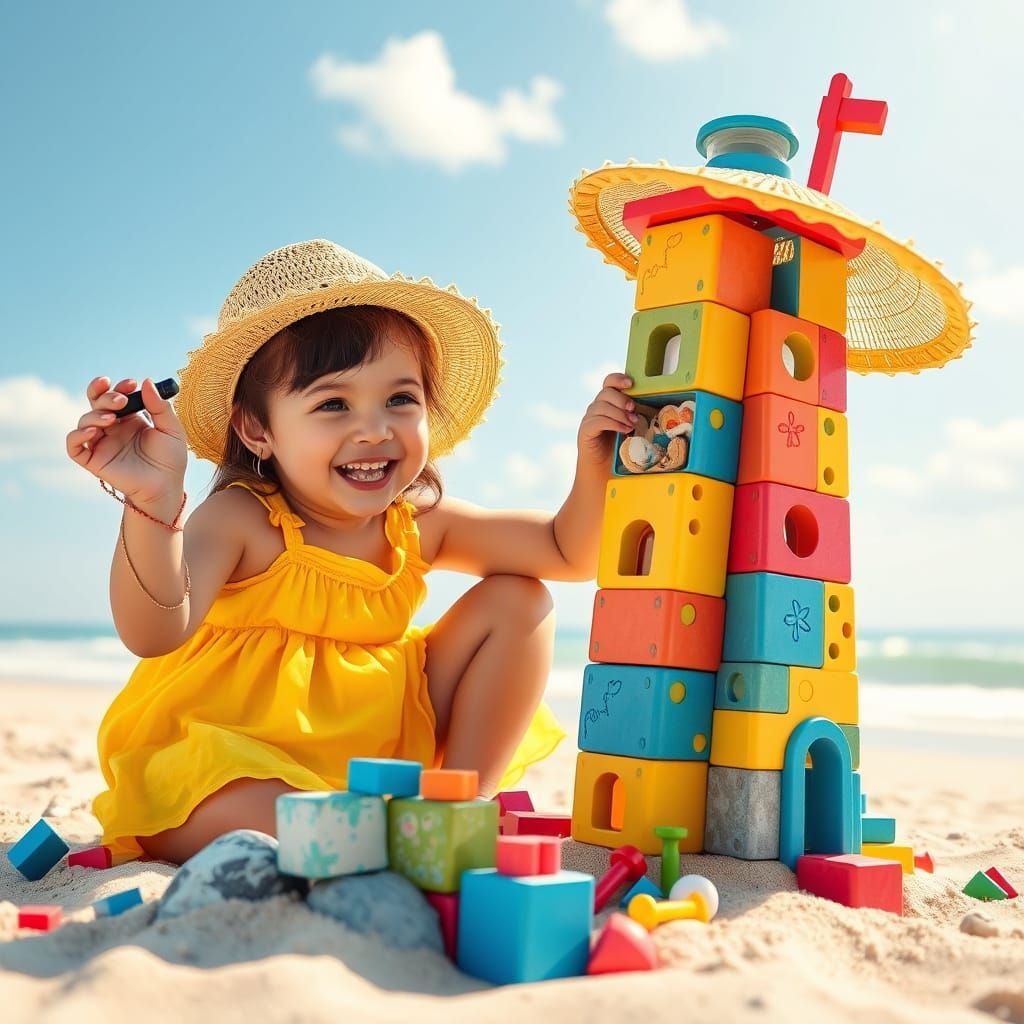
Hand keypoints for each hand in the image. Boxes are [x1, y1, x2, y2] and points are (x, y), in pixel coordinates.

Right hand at [66, 376, 188, 511]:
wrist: (166, 487)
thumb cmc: (170, 460)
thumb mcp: (171, 430)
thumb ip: (160, 407)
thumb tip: (147, 381)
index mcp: (130, 419)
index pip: (116, 396)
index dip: (118, 387)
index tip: (130, 384)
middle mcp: (113, 428)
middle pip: (97, 403)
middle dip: (104, 395)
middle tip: (121, 400)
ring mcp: (102, 443)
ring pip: (85, 420)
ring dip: (95, 414)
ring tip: (111, 418)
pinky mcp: (93, 460)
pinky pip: (74, 445)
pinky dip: (77, 435)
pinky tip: (92, 432)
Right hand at [577, 372, 637, 470]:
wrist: (603, 470)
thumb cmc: (621, 449)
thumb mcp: (632, 428)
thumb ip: (638, 416)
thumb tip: (660, 411)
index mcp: (608, 402)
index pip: (609, 382)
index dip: (618, 379)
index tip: (631, 384)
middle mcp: (597, 407)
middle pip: (606, 392)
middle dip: (622, 399)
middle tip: (634, 409)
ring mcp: (589, 418)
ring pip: (601, 406)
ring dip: (619, 414)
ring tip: (632, 424)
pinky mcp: (585, 431)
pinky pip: (597, 421)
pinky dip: (613, 424)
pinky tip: (624, 430)